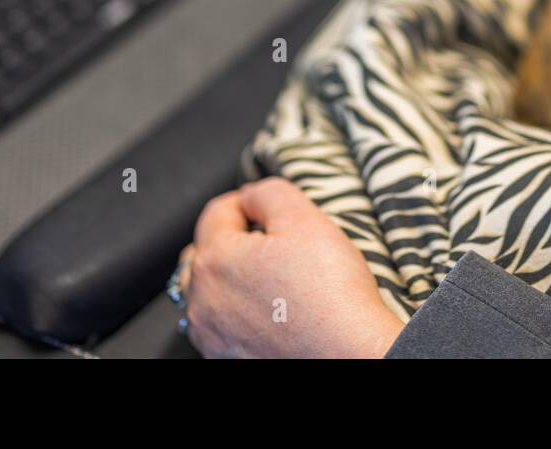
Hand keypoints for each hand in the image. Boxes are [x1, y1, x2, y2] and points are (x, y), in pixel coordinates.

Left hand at [177, 177, 403, 358]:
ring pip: (208, 291)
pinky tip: (267, 311)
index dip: (248, 202)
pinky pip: (220, 324)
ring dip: (230, 277)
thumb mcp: (304, 217)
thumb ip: (268, 192)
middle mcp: (203, 300)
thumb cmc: (329, 293)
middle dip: (233, 240)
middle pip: (205, 252)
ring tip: (268, 277)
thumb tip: (251, 195)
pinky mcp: (227, 358)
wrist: (348, 354)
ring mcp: (212, 334)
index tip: (270, 210)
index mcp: (214, 259)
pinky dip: (236, 312)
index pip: (217, 212)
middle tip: (274, 243)